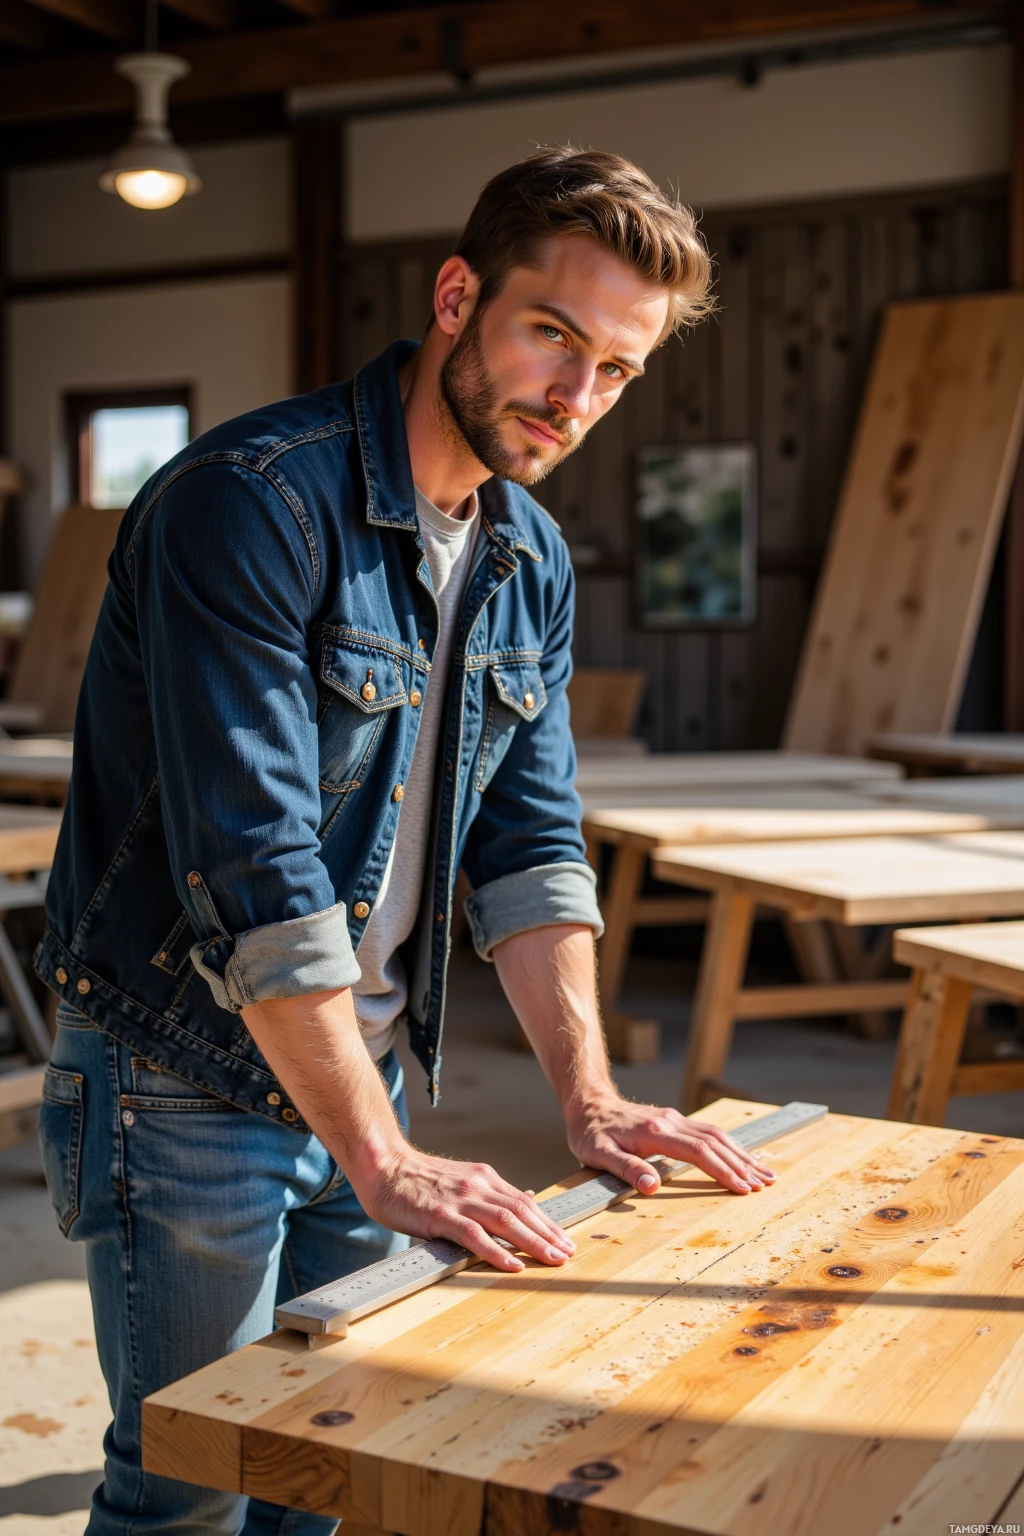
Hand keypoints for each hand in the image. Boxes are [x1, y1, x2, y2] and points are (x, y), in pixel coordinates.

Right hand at [358, 1145, 576, 1272]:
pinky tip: (512, 1265)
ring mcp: (461, 1199)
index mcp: (484, 1178)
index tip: (564, 1240)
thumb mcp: (462, 1180)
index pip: (524, 1201)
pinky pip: (474, 1235)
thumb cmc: (418, 1179)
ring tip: (552, 1259)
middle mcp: (478, 1186)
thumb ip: (491, 1193)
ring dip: (533, 1242)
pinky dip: (496, 1251)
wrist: (384, 1165)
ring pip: (506, 1222)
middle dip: (549, 1234)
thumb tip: (526, 1197)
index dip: (547, 1222)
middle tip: (568, 1253)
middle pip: (522, 1211)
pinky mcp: (441, 1214)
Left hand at [565, 1094, 776, 1196]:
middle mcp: (670, 1121)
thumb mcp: (598, 1154)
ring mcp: (675, 1118)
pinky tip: (742, 1155)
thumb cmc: (591, 1132)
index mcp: (654, 1131)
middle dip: (742, 1164)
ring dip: (741, 1153)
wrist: (588, 1103)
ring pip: (717, 1134)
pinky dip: (730, 1145)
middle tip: (766, 1183)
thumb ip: (626, 1169)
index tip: (742, 1187)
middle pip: (715, 1142)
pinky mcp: (675, 1120)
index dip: (721, 1170)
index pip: (697, 1152)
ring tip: (765, 1171)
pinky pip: (709, 1132)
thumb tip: (652, 1186)